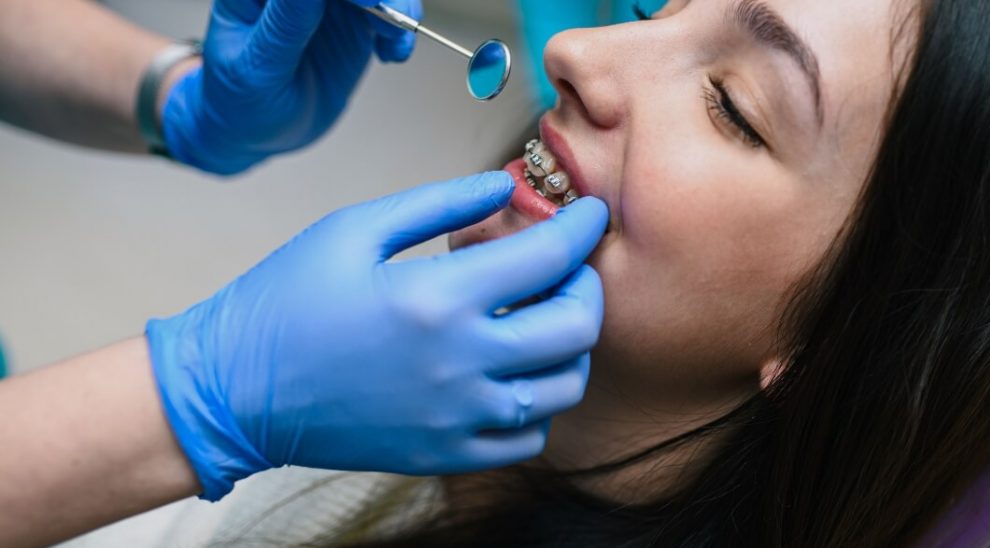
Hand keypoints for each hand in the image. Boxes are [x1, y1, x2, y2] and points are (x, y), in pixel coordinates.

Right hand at [146, 172, 609, 499]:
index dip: (583, 228)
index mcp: (437, 298)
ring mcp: (456, 417)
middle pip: (576, 328)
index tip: (592, 214)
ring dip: (571, 347)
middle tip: (570, 267)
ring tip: (543, 318)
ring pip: (564, 388)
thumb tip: (504, 187)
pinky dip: (540, 404)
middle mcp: (460, 363)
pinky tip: (516, 374)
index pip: (550, 258)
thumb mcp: (355, 229)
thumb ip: (439, 204)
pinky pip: (530, 438)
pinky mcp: (444, 454)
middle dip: (588, 286)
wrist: (234, 390)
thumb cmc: (285, 301)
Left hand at [160, 0, 421, 174]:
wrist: (257, 129)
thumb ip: (286, 24)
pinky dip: (401, 30)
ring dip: (399, 7)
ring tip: (396, 43)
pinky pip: (390, 11)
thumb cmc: (240, 99)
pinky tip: (393, 54)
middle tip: (393, 23)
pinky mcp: (354, 22)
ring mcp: (328, 4)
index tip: (368, 1)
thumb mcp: (257, 66)